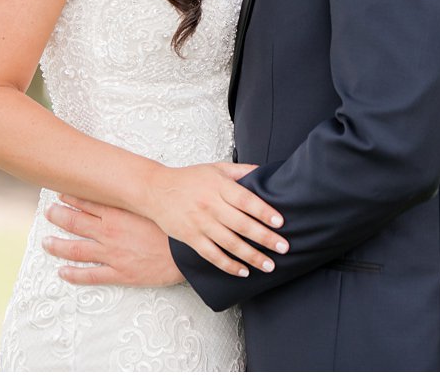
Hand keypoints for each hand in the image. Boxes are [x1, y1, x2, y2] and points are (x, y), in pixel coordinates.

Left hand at [44, 195, 182, 286]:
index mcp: (118, 213)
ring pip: (76, 249)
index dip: (70, 197)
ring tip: (46, 242)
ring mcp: (112, 254)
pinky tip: (63, 272)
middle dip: (58, 216)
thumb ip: (135, 195)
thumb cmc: (172, 228)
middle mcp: (110, 232)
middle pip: (75, 222)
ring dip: (58, 245)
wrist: (186, 254)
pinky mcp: (119, 273)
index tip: (60, 192)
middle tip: (49, 212)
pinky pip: (91, 275)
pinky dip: (74, 274)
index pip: (87, 201)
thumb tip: (127, 179)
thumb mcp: (152, 204)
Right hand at [137, 162, 287, 277]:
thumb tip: (263, 171)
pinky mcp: (191, 238)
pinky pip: (212, 255)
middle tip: (284, 248)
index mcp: (218, 186)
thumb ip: (240, 171)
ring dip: (251, 256)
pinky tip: (243, 271)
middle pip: (242, 224)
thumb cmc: (188, 179)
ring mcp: (200, 223)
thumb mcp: (214, 168)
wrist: (155, 190)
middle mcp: (210, 205)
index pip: (246, 200)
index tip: (280, 222)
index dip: (264, 211)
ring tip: (269, 265)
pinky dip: (228, 265)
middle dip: (265, 238)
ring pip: (229, 243)